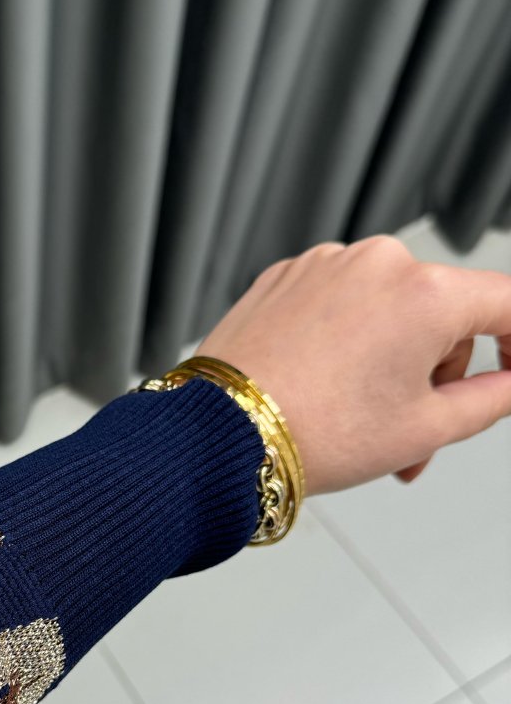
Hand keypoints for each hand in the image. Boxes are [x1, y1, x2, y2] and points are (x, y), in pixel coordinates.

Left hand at [196, 236, 510, 496]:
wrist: (220, 433)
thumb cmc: (315, 431)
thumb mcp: (426, 428)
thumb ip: (493, 399)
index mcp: (425, 292)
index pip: (507, 303)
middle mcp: (377, 262)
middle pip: (442, 314)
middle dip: (437, 377)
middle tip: (414, 440)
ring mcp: (325, 264)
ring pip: (388, 312)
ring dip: (391, 365)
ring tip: (360, 422)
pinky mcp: (285, 276)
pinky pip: (339, 306)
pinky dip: (345, 345)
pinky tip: (323, 390)